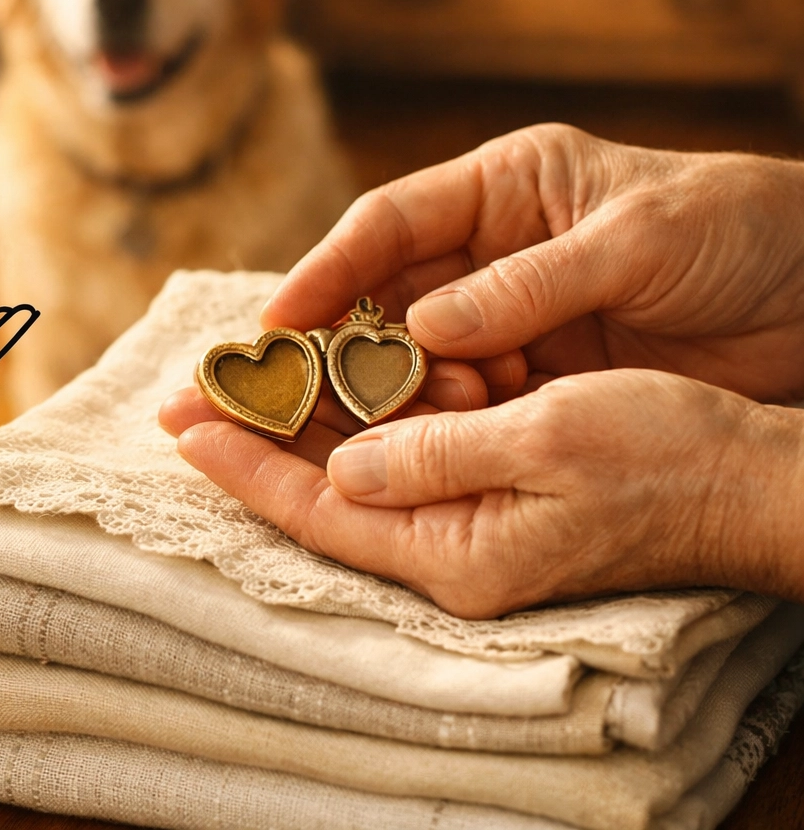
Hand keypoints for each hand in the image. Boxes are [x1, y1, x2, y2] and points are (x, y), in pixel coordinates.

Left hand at [162, 369, 803, 616]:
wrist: (745, 478)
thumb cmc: (663, 457)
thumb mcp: (547, 442)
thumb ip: (436, 457)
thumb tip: (346, 467)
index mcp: (457, 550)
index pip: (320, 511)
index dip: (247, 466)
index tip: (186, 426)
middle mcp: (452, 549)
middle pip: (327, 493)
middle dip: (259, 441)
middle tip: (192, 397)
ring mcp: (472, 526)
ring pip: (363, 473)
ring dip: (309, 425)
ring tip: (247, 381)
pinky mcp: (494, 498)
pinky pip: (408, 458)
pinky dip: (369, 418)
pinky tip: (338, 380)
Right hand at [262, 124, 803, 402]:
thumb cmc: (742, 229)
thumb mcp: (639, 240)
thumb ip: (531, 283)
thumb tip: (423, 329)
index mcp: (507, 186)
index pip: (387, 222)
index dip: (324, 270)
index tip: (274, 324)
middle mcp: (494, 250)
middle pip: (386, 295)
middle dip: (333, 343)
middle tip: (280, 394)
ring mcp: (514, 315)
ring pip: (420, 354)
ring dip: (391, 392)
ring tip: (366, 429)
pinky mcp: (541, 370)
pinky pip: (470, 396)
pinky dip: (443, 421)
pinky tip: (427, 445)